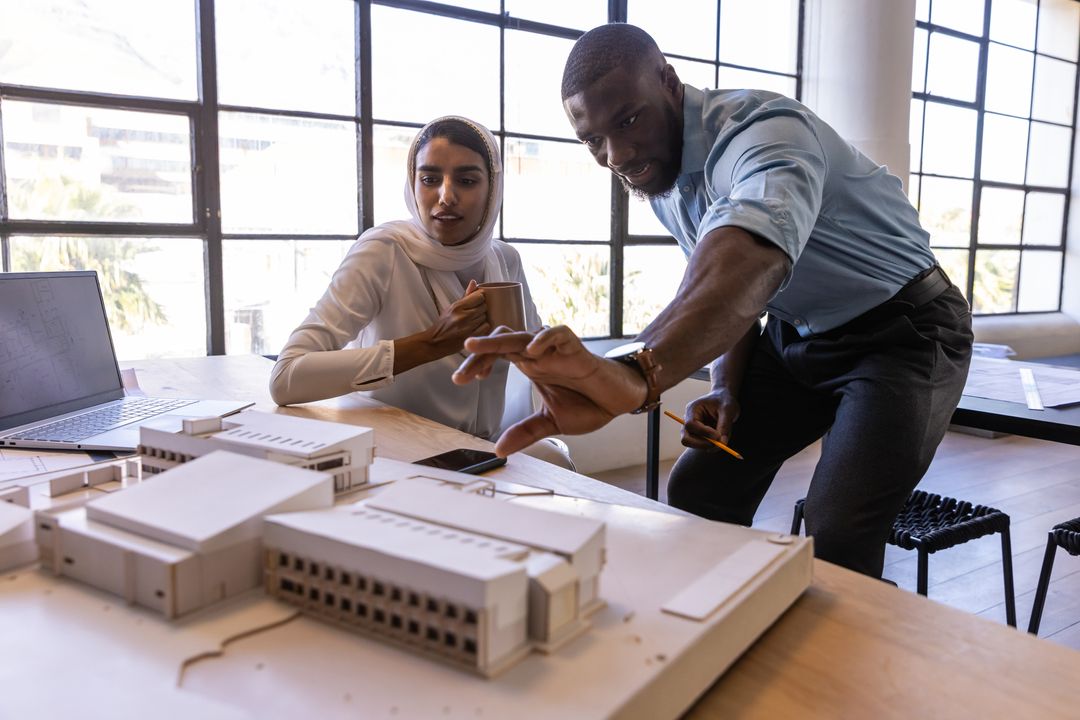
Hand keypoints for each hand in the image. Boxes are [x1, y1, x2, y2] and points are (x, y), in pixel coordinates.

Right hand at [427, 280, 488, 355]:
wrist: (435, 342)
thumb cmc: (444, 324)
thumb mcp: (452, 307)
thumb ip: (465, 295)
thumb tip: (474, 282)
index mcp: (457, 306)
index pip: (480, 296)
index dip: (480, 298)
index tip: (477, 301)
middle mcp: (463, 316)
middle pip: (484, 307)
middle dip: (481, 308)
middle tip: (475, 312)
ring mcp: (468, 328)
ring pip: (485, 317)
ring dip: (482, 318)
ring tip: (474, 320)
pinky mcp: (471, 337)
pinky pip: (486, 327)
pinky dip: (483, 327)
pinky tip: (476, 327)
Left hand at [452, 325, 646, 454]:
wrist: (619, 401)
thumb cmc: (587, 404)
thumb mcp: (550, 422)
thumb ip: (525, 432)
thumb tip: (499, 450)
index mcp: (530, 366)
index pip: (497, 356)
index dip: (478, 364)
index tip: (461, 381)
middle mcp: (539, 354)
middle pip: (503, 341)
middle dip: (479, 352)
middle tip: (461, 374)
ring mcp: (556, 350)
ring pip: (524, 334)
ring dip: (498, 340)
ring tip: (476, 347)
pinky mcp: (577, 349)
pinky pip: (559, 333)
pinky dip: (544, 338)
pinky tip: (530, 351)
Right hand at [681, 389, 740, 450]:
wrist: (725, 400)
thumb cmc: (725, 401)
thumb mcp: (728, 410)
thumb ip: (724, 426)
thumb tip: (722, 443)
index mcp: (692, 409)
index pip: (690, 425)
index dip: (703, 433)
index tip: (718, 436)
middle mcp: (688, 420)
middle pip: (686, 439)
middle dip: (702, 444)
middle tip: (719, 445)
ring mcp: (692, 430)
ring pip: (695, 445)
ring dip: (710, 445)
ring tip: (723, 436)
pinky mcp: (698, 437)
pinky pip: (703, 446)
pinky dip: (713, 445)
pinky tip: (721, 436)